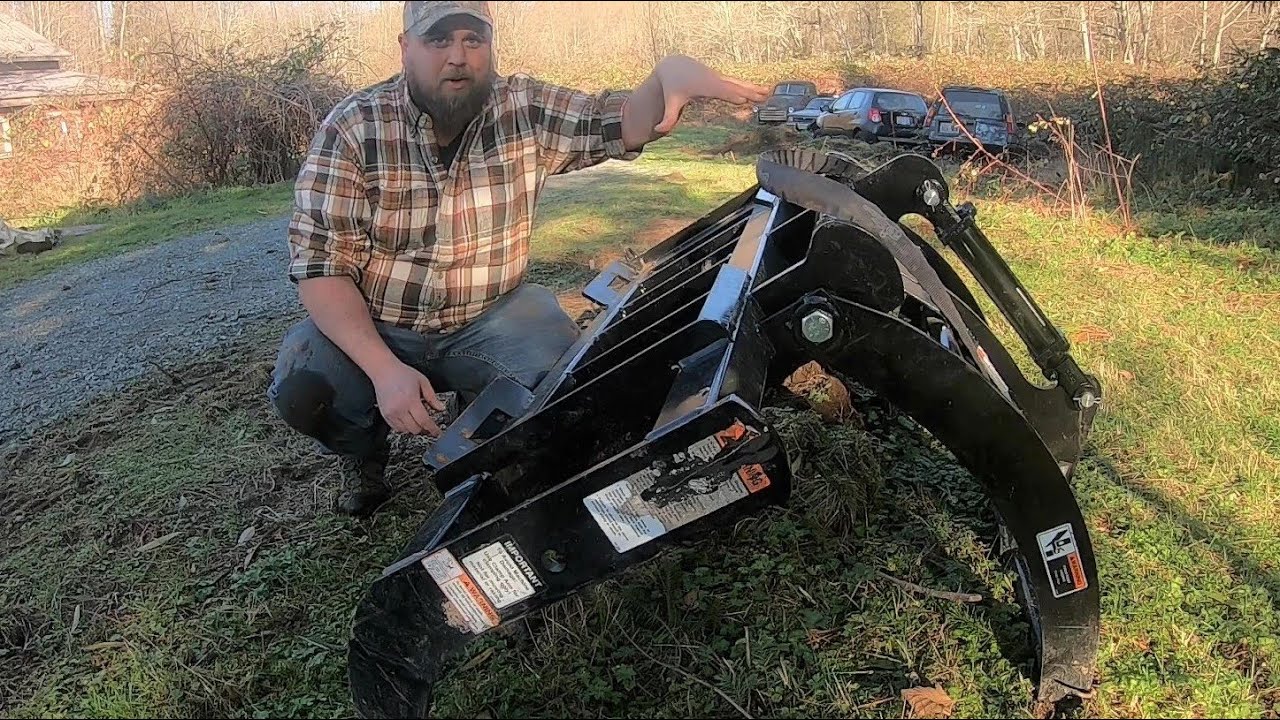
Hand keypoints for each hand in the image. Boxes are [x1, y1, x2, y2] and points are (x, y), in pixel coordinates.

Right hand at [371, 360, 444, 436]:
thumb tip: (440, 408)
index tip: (437, 433)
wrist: (383, 371)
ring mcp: (391, 413)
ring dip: (413, 428)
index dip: (433, 429)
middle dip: (424, 429)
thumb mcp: (422, 381)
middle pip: (415, 429)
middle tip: (428, 424)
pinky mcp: (385, 415)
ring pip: (405, 431)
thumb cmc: (402, 373)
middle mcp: (399, 408)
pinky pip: (396, 428)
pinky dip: (404, 427)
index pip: (424, 421)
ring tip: (417, 420)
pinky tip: (408, 419)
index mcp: (411, 400)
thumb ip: (432, 397)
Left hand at [652, 55, 770, 133]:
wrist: (674, 65)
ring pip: (739, 83)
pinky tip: (760, 89)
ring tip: (769, 92)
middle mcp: (714, 80)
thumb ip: (667, 117)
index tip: (743, 101)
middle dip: (749, 91)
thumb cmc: (672, 85)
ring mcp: (719, 78)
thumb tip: (658, 129)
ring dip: (754, 87)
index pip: (721, 91)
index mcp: (704, 86)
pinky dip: (748, 85)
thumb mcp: (670, 101)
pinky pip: (737, 82)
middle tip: (765, 97)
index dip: (731, 95)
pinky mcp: (720, 78)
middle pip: (735, 86)